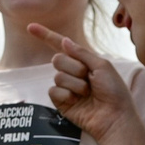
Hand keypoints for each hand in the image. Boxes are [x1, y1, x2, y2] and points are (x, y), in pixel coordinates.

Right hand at [33, 25, 139, 139]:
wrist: (115, 117)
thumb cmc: (114, 92)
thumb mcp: (102, 66)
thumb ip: (81, 53)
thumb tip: (64, 41)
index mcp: (83, 61)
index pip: (61, 45)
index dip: (46, 35)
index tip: (30, 26)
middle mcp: (73, 72)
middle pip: (57, 59)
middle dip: (74, 67)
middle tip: (89, 78)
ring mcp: (66, 87)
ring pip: (57, 76)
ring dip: (75, 84)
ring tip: (88, 93)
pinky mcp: (61, 102)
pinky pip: (54, 91)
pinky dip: (67, 95)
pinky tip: (78, 102)